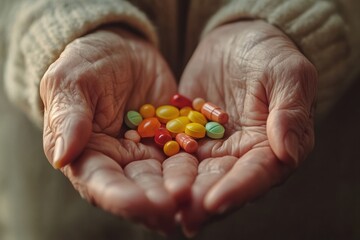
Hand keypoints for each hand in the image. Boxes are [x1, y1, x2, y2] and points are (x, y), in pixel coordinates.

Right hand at [40, 27, 177, 232]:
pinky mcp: (171, 141)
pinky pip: (185, 155)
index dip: (118, 196)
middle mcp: (118, 160)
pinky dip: (196, 165)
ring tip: (197, 196)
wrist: (123, 50)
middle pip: (136, 187)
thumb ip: (68, 117)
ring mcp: (147, 153)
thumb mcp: (72, 81)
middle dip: (155, 200)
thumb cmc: (89, 62)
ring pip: (164, 177)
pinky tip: (212, 174)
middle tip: (175, 206)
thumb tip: (61, 157)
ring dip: (179, 188)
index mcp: (87, 152)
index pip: (98, 182)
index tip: (139, 204)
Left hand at [176, 20, 316, 234]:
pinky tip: (145, 179)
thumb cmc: (270, 55)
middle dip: (202, 201)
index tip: (214, 202)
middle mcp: (240, 155)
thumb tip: (289, 152)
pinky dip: (161, 166)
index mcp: (271, 147)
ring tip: (160, 206)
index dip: (237, 189)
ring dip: (179, 191)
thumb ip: (290, 112)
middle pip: (222, 183)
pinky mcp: (188, 135)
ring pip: (195, 175)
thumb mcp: (288, 74)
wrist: (238, 42)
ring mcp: (212, 148)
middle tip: (182, 216)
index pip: (257, 174)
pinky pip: (173, 152)